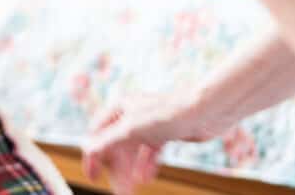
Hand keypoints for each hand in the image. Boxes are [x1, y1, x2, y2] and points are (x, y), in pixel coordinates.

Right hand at [82, 94, 225, 194]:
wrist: (206, 111)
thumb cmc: (168, 113)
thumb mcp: (131, 129)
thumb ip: (108, 141)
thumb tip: (88, 151)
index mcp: (118, 108)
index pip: (97, 134)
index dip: (93, 156)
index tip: (93, 176)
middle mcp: (131, 114)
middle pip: (116, 145)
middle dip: (116, 168)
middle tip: (118, 190)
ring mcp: (148, 124)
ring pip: (132, 151)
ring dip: (130, 170)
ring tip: (130, 190)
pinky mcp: (164, 133)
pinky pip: (149, 152)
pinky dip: (146, 165)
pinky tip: (146, 178)